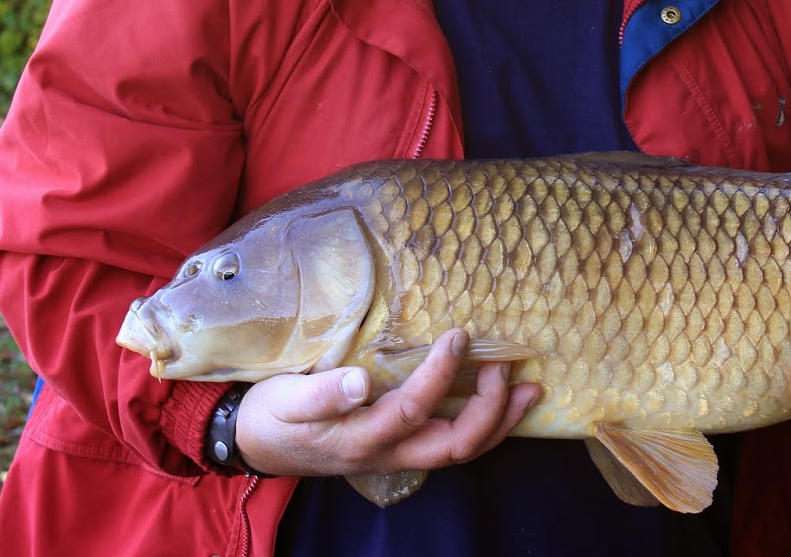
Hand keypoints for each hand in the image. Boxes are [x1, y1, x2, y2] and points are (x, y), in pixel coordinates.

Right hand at [235, 329, 540, 476]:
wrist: (260, 444)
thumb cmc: (275, 416)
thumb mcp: (286, 401)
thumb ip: (322, 394)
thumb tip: (360, 382)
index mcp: (362, 438)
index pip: (413, 409)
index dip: (441, 375)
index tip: (458, 336)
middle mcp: (389, 453)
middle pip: (456, 446)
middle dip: (491, 410)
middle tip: (507, 367)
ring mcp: (399, 455)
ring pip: (462, 451)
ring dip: (500, 422)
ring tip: (529, 390)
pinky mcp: (403, 447)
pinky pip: (453, 443)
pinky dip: (486, 425)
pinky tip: (502, 400)